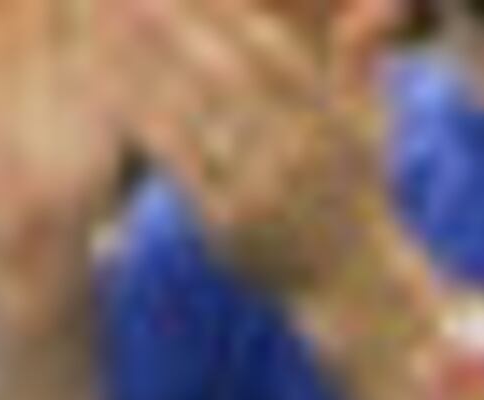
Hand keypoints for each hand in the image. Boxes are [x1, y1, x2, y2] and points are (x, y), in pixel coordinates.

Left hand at [119, 0, 394, 315]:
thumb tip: (379, 3)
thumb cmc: (356, 193)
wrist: (353, 286)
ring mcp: (260, 192)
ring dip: (145, 68)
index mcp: (327, 119)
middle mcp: (295, 153)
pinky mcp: (227, 227)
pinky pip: (178, 166)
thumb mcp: (369, 125)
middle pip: (222, 74)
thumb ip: (359, 60)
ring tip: (104, 25)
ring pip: (193, 116)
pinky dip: (146, 127)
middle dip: (172, 24)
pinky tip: (114, 93)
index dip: (224, 8)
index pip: (267, 48)